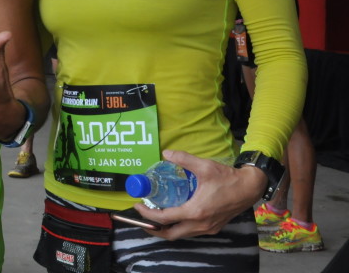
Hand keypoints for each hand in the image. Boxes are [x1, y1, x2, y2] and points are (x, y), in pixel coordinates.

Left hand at [132, 150, 266, 239]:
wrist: (250, 188)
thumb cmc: (227, 178)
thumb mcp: (204, 166)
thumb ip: (183, 158)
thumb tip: (165, 153)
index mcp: (196, 211)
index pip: (165, 218)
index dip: (148, 214)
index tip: (137, 205)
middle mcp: (200, 224)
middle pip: (171, 234)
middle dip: (154, 229)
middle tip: (142, 217)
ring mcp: (208, 228)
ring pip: (182, 235)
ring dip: (167, 229)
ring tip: (155, 217)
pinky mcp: (213, 227)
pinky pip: (191, 232)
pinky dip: (179, 227)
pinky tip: (175, 215)